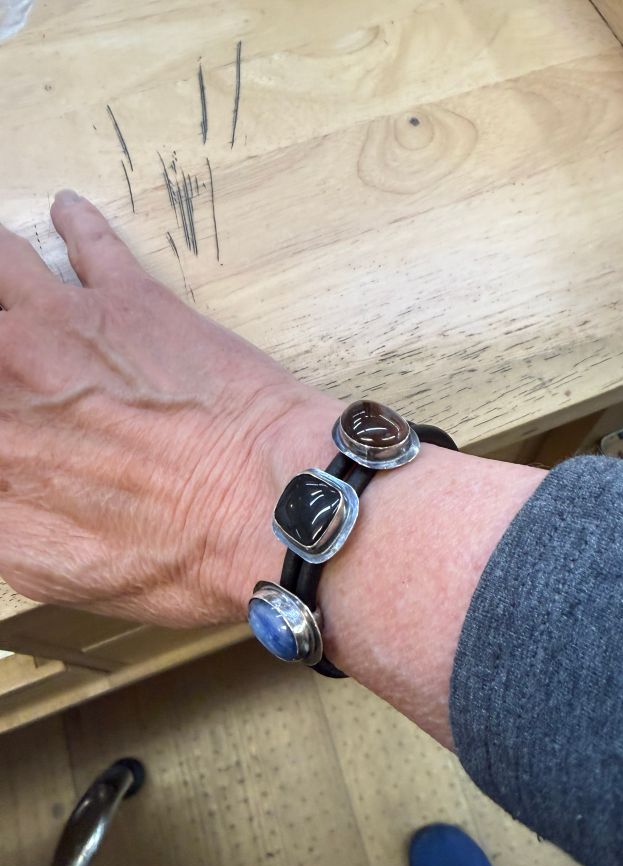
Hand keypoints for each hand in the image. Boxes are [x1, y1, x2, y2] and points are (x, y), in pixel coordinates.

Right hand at [0, 190, 336, 625]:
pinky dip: (74, 222)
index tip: (11, 420)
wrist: (268, 510)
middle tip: (16, 354)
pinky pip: (87, 238)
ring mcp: (62, 322)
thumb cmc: (170, 555)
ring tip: (7, 272)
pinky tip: (67, 212)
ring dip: (1, 269)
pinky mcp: (131, 296)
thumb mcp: (49, 568)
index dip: (0, 416)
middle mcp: (5, 369)